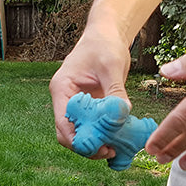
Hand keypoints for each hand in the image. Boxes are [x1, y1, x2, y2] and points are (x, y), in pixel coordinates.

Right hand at [50, 30, 132, 162]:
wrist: (107, 34)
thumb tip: (123, 114)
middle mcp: (65, 100)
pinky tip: (119, 138)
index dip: (78, 140)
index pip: (63, 123)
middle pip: (68, 134)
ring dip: (96, 143)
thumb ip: (116, 90)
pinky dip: (103, 135)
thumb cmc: (104, 43)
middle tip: (110, 151)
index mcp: (62, 89)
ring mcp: (76, 105)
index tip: (99, 147)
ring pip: (80, 133)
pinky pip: (92, 127)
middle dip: (87, 146)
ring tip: (117, 148)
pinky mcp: (89, 108)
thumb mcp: (112, 65)